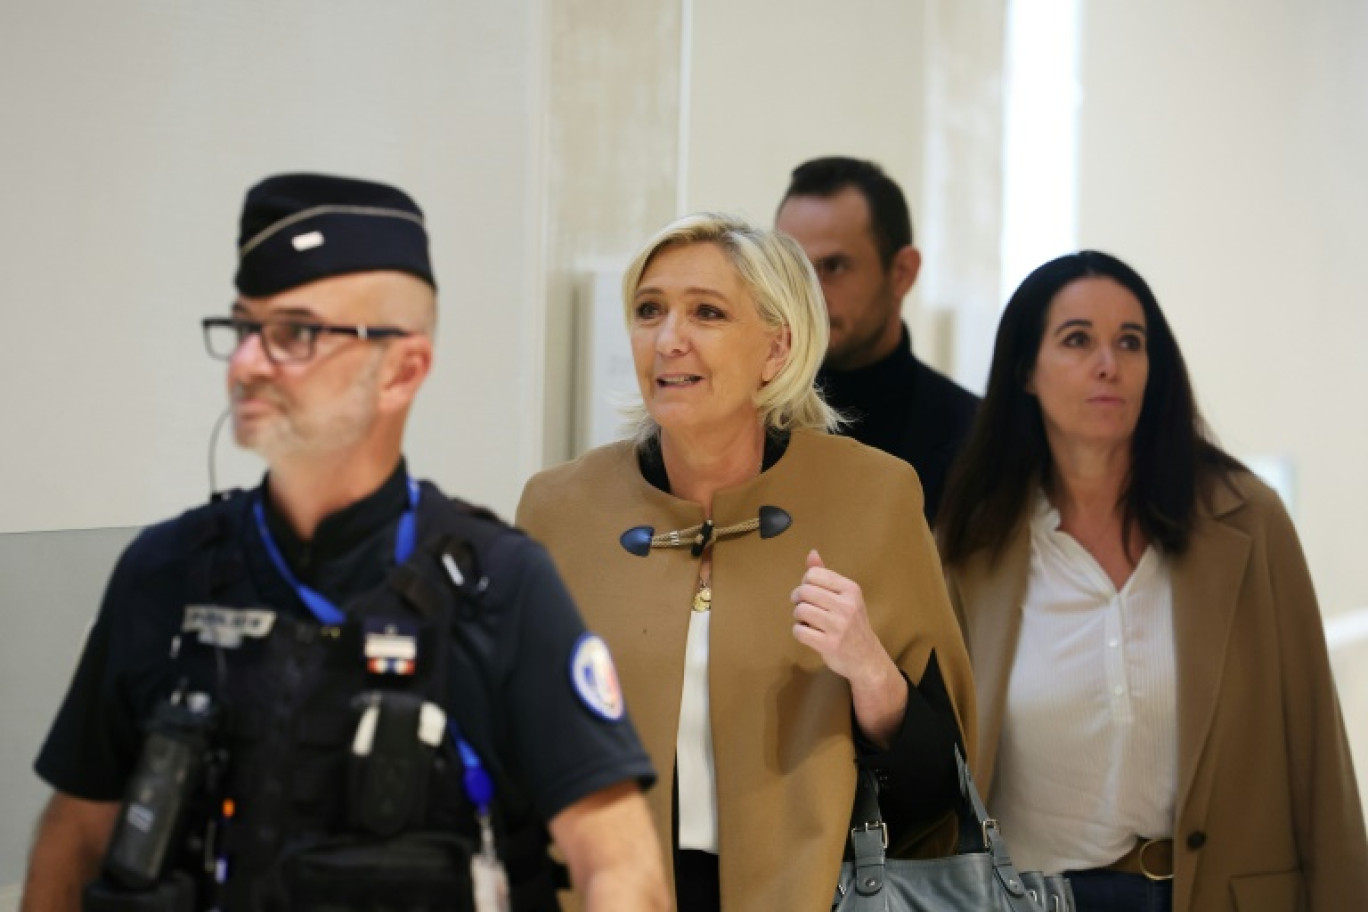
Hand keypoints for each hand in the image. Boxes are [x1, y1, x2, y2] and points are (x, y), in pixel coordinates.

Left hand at [790, 549, 886, 685]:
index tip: (809, 593)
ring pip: (800, 610)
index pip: (813, 574)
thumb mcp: (845, 596)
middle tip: (803, 607)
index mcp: (851, 589)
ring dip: (798, 616)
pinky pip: (799, 631)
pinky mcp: (829, 644)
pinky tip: (808, 633)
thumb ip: (826, 575)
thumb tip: (812, 552)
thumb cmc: (852, 623)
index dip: (805, 582)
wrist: (866, 657)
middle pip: (804, 591)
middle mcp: (847, 605)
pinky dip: (799, 631)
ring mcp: (839, 626)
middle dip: (798, 599)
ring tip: (807, 621)